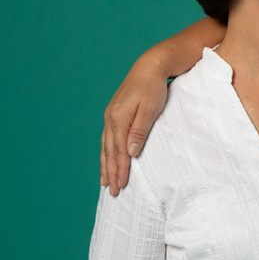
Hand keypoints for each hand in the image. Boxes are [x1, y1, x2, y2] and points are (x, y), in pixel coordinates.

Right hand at [101, 56, 167, 194]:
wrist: (149, 66)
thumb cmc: (154, 88)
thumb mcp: (150, 109)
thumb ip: (140, 131)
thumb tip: (131, 152)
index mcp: (119, 119)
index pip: (119, 151)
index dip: (120, 170)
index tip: (121, 186)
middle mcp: (111, 119)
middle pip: (109, 151)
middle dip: (111, 172)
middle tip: (112, 192)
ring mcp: (110, 116)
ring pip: (106, 146)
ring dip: (105, 165)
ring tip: (105, 181)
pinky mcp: (114, 113)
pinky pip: (108, 138)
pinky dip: (106, 151)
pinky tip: (107, 158)